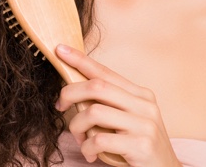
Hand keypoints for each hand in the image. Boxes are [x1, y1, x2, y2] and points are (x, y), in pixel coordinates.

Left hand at [55, 44, 180, 166]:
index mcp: (141, 95)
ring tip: (80, 139)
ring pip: (94, 112)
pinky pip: (100, 139)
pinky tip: (90, 154)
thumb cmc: (139, 147)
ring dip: (77, 126)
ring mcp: (145, 124)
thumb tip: (73, 90)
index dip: (80, 60)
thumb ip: (108, 104)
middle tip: (60, 106)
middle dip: (70, 93)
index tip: (60, 50)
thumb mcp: (128, 120)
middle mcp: (145, 105)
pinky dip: (87, 147)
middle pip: (97, 86)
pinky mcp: (141, 145)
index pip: (106, 72)